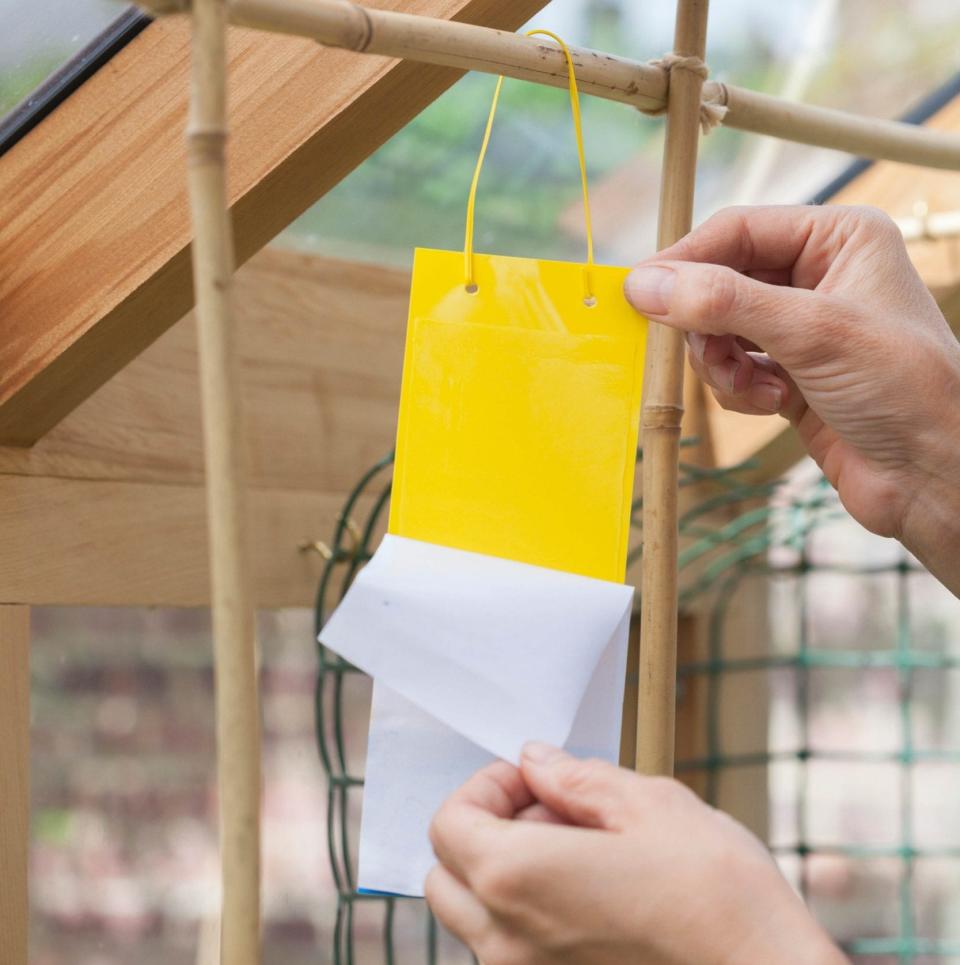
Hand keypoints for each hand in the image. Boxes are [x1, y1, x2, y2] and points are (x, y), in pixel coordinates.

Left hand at [427, 744, 844, 964]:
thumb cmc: (717, 893)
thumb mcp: (649, 805)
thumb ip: (575, 779)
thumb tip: (536, 761)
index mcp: (517, 880)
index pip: (448, 823)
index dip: (486, 787)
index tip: (533, 779)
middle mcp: (507, 942)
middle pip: (447, 874)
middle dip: (485, 829)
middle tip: (552, 810)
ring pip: (476, 918)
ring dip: (505, 873)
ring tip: (581, 854)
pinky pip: (512, 951)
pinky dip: (528, 915)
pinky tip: (593, 897)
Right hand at [624, 205, 959, 594]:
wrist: (933, 476)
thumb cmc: (903, 389)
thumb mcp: (810, 332)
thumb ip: (723, 302)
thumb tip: (643, 285)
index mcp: (837, 239)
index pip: (738, 231)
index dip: (686, 260)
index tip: (639, 291)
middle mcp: (818, 275)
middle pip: (720, 281)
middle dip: (708, 324)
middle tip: (702, 351)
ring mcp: (801, 327)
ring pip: (719, 329)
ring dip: (723, 363)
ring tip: (755, 388)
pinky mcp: (788, 373)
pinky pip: (732, 368)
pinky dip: (738, 388)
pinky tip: (771, 403)